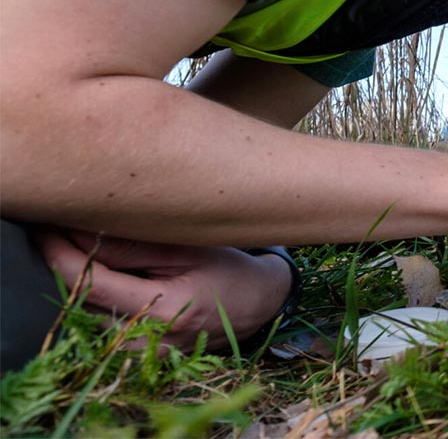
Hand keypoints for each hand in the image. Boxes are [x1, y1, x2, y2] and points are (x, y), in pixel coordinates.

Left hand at [37, 231, 291, 350]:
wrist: (257, 304)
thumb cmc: (227, 269)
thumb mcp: (186, 248)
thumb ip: (131, 247)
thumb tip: (79, 234)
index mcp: (164, 310)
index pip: (91, 285)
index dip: (61, 255)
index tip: (47, 229)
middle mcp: (150, 342)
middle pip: (82, 304)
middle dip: (68, 266)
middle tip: (65, 231)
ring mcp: (145, 357)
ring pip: (87, 320)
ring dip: (81, 286)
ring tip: (90, 254)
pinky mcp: (143, 361)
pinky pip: (103, 331)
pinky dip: (96, 305)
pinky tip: (108, 283)